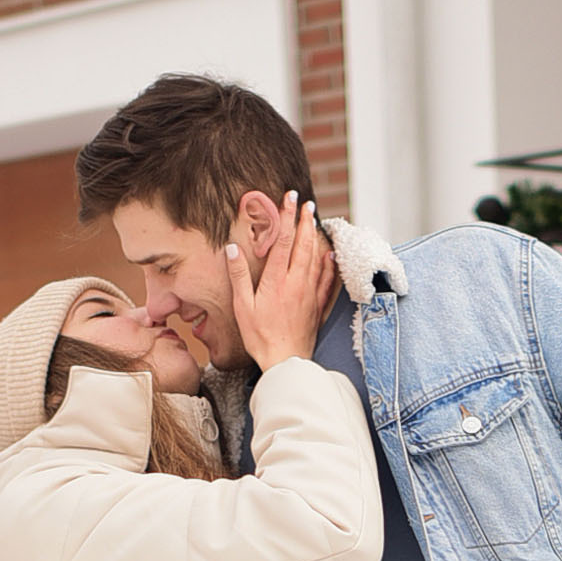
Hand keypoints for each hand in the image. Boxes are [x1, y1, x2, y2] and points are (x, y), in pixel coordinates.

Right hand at [229, 193, 337, 370]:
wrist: (286, 361)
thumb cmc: (260, 336)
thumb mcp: (242, 307)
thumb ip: (238, 276)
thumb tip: (232, 249)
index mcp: (276, 280)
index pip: (284, 241)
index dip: (287, 217)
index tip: (290, 198)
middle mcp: (296, 282)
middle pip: (303, 245)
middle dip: (305, 221)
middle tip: (307, 204)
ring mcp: (309, 293)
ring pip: (315, 258)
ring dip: (315, 237)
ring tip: (316, 220)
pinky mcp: (316, 305)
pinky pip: (326, 279)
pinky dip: (328, 264)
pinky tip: (329, 255)